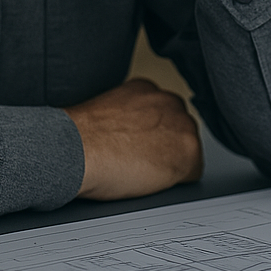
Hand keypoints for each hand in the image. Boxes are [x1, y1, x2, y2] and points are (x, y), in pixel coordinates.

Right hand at [64, 78, 202, 200]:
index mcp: (145, 89)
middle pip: (179, 130)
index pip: (162, 115)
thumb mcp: (106, 113)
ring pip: (187, 149)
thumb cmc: (80, 138)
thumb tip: (129, 133)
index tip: (137, 146)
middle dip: (165, 146)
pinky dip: (177, 181)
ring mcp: (181, 124)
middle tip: (139, 161)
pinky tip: (152, 181)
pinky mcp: (187, 150)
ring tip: (142, 172)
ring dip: (172, 162)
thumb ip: (127, 116)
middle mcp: (168, 101)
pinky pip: (192, 172)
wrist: (78, 149)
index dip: (151, 136)